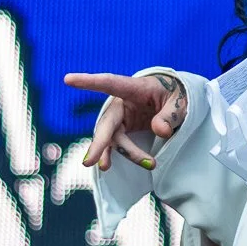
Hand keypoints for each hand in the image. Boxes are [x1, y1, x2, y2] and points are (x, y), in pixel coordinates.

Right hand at [62, 70, 189, 172]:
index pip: (109, 83)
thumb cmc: (175, 94)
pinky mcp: (122, 130)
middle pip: (107, 123)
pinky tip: (107, 166)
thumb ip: (170, 114)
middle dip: (99, 143)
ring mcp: (120, 118)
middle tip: (89, 162)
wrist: (173, 102)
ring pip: (114, 139)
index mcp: (132, 88)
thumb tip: (161, 131)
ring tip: (150, 164)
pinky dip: (113, 156)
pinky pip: (114, 145)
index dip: (88, 82)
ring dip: (127, 153)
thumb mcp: (179, 101)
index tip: (67, 79)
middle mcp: (120, 103)